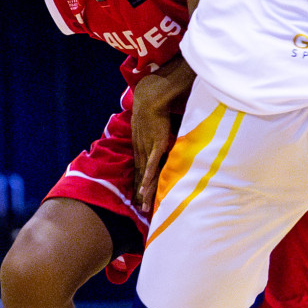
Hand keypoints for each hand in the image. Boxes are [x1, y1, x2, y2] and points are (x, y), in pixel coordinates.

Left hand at [129, 96, 171, 214]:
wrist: (151, 97)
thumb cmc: (155, 111)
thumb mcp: (156, 129)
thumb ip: (160, 139)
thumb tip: (166, 145)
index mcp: (142, 149)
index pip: (141, 171)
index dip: (141, 185)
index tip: (140, 199)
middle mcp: (142, 151)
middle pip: (142, 177)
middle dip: (142, 194)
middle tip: (142, 210)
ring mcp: (148, 148)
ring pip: (146, 174)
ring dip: (145, 190)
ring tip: (144, 206)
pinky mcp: (157, 143)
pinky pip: (153, 163)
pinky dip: (150, 175)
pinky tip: (147, 187)